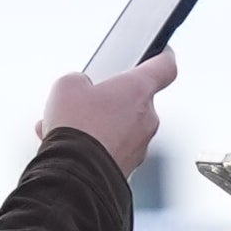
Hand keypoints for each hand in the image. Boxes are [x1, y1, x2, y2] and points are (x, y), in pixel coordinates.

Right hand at [38, 49, 175, 171]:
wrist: (74, 176)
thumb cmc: (76, 129)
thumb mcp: (66, 87)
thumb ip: (79, 81)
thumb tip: (81, 90)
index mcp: (138, 89)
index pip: (164, 67)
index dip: (162, 57)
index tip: (161, 54)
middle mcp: (146, 117)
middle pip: (134, 101)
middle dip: (111, 102)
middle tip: (86, 103)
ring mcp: (140, 146)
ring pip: (121, 128)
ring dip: (100, 127)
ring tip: (69, 131)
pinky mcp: (129, 168)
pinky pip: (114, 150)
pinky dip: (96, 148)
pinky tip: (70, 149)